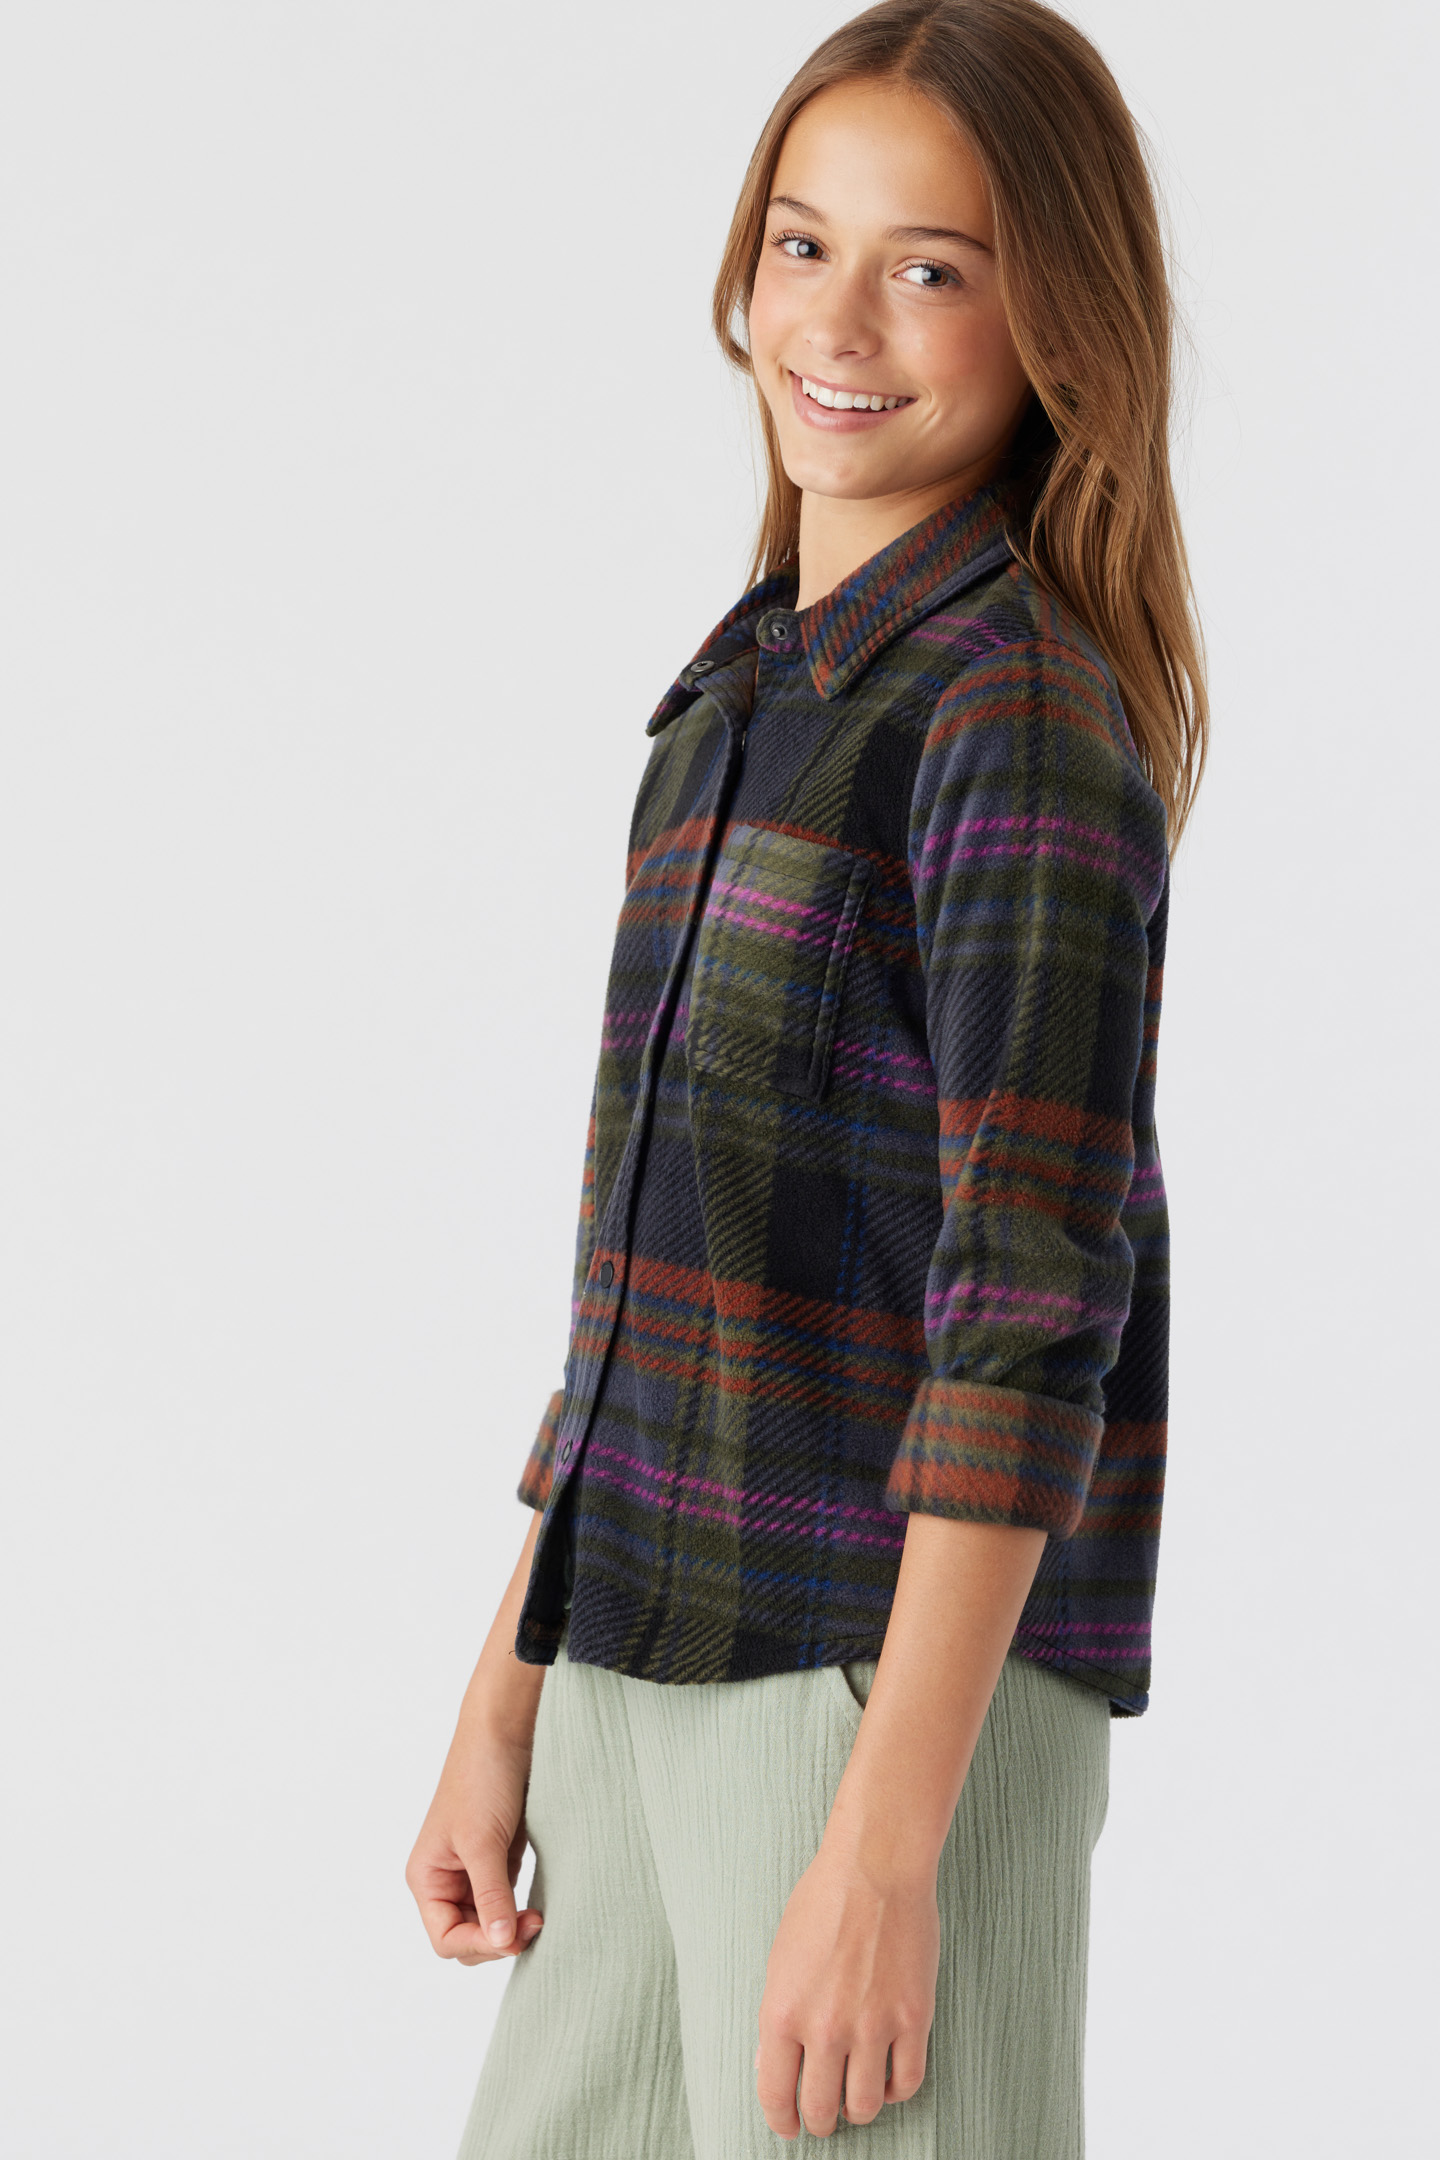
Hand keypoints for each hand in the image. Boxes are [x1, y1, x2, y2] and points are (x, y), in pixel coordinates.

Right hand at [406, 1714, 543, 1965]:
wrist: (505, 1733)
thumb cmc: (482, 1779)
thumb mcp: (483, 1843)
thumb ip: (491, 1896)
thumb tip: (501, 1943)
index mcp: (427, 1878)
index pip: (446, 1938)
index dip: (479, 1944)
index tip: (514, 1933)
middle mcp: (445, 1879)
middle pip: (467, 1937)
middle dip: (497, 1939)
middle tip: (535, 1924)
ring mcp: (472, 1871)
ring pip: (489, 1923)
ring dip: (512, 1927)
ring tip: (540, 1916)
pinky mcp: (497, 1860)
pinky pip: (505, 1902)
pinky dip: (519, 1910)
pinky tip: (539, 1906)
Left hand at [756, 1830, 936, 2138]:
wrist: (876, 1866)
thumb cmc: (824, 1901)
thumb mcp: (780, 1958)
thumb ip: (777, 2016)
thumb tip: (773, 2065)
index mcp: (782, 2012)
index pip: (776, 2096)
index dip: (782, 2121)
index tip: (788, 2126)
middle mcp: (825, 2029)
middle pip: (822, 2110)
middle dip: (820, 2121)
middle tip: (825, 2115)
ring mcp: (872, 2027)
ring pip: (866, 2106)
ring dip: (858, 2109)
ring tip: (857, 2096)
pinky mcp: (913, 2019)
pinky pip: (907, 2082)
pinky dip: (897, 2090)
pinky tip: (889, 2076)